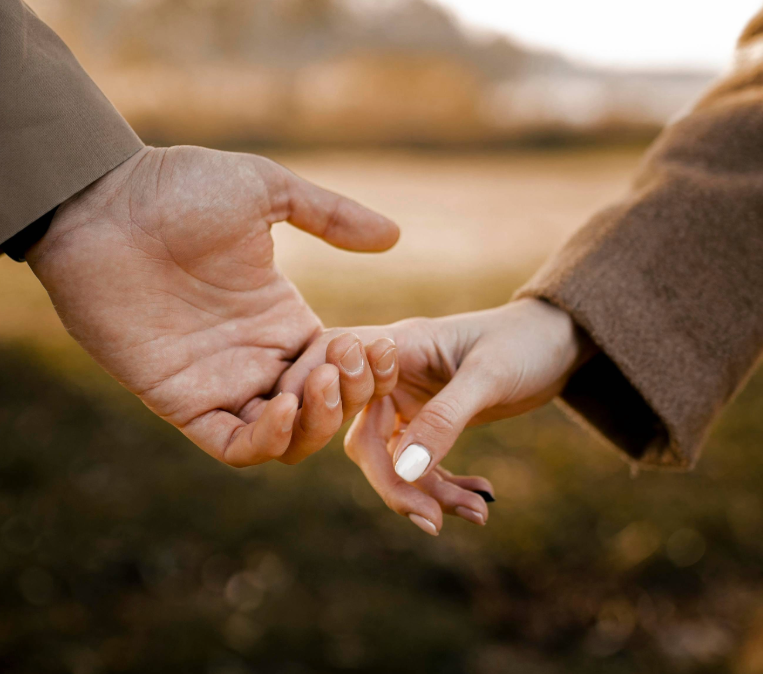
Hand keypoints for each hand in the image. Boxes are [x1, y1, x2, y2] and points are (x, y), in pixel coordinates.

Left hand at [27, 146, 398, 466]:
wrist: (102, 202)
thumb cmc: (180, 188)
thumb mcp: (268, 191)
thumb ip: (331, 216)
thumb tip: (394, 235)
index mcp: (281, 316)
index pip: (342, 366)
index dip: (366, 367)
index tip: (374, 344)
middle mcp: (257, 356)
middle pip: (323, 410)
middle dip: (348, 396)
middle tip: (343, 361)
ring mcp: (221, 381)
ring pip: (287, 439)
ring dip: (316, 423)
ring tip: (318, 381)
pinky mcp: (181, 400)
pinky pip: (232, 445)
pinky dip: (267, 441)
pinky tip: (284, 406)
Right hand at [283, 299, 592, 533]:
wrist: (558, 340)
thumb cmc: (525, 341)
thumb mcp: (489, 377)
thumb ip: (445, 419)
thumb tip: (403, 470)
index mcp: (395, 347)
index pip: (337, 381)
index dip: (314, 414)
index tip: (303, 447)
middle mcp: (392, 375)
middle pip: (365, 440)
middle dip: (394, 485)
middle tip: (433, 520)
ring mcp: (409, 401)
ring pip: (395, 462)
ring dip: (429, 493)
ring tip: (478, 511)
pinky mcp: (429, 422)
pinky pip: (421, 466)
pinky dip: (445, 487)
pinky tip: (481, 496)